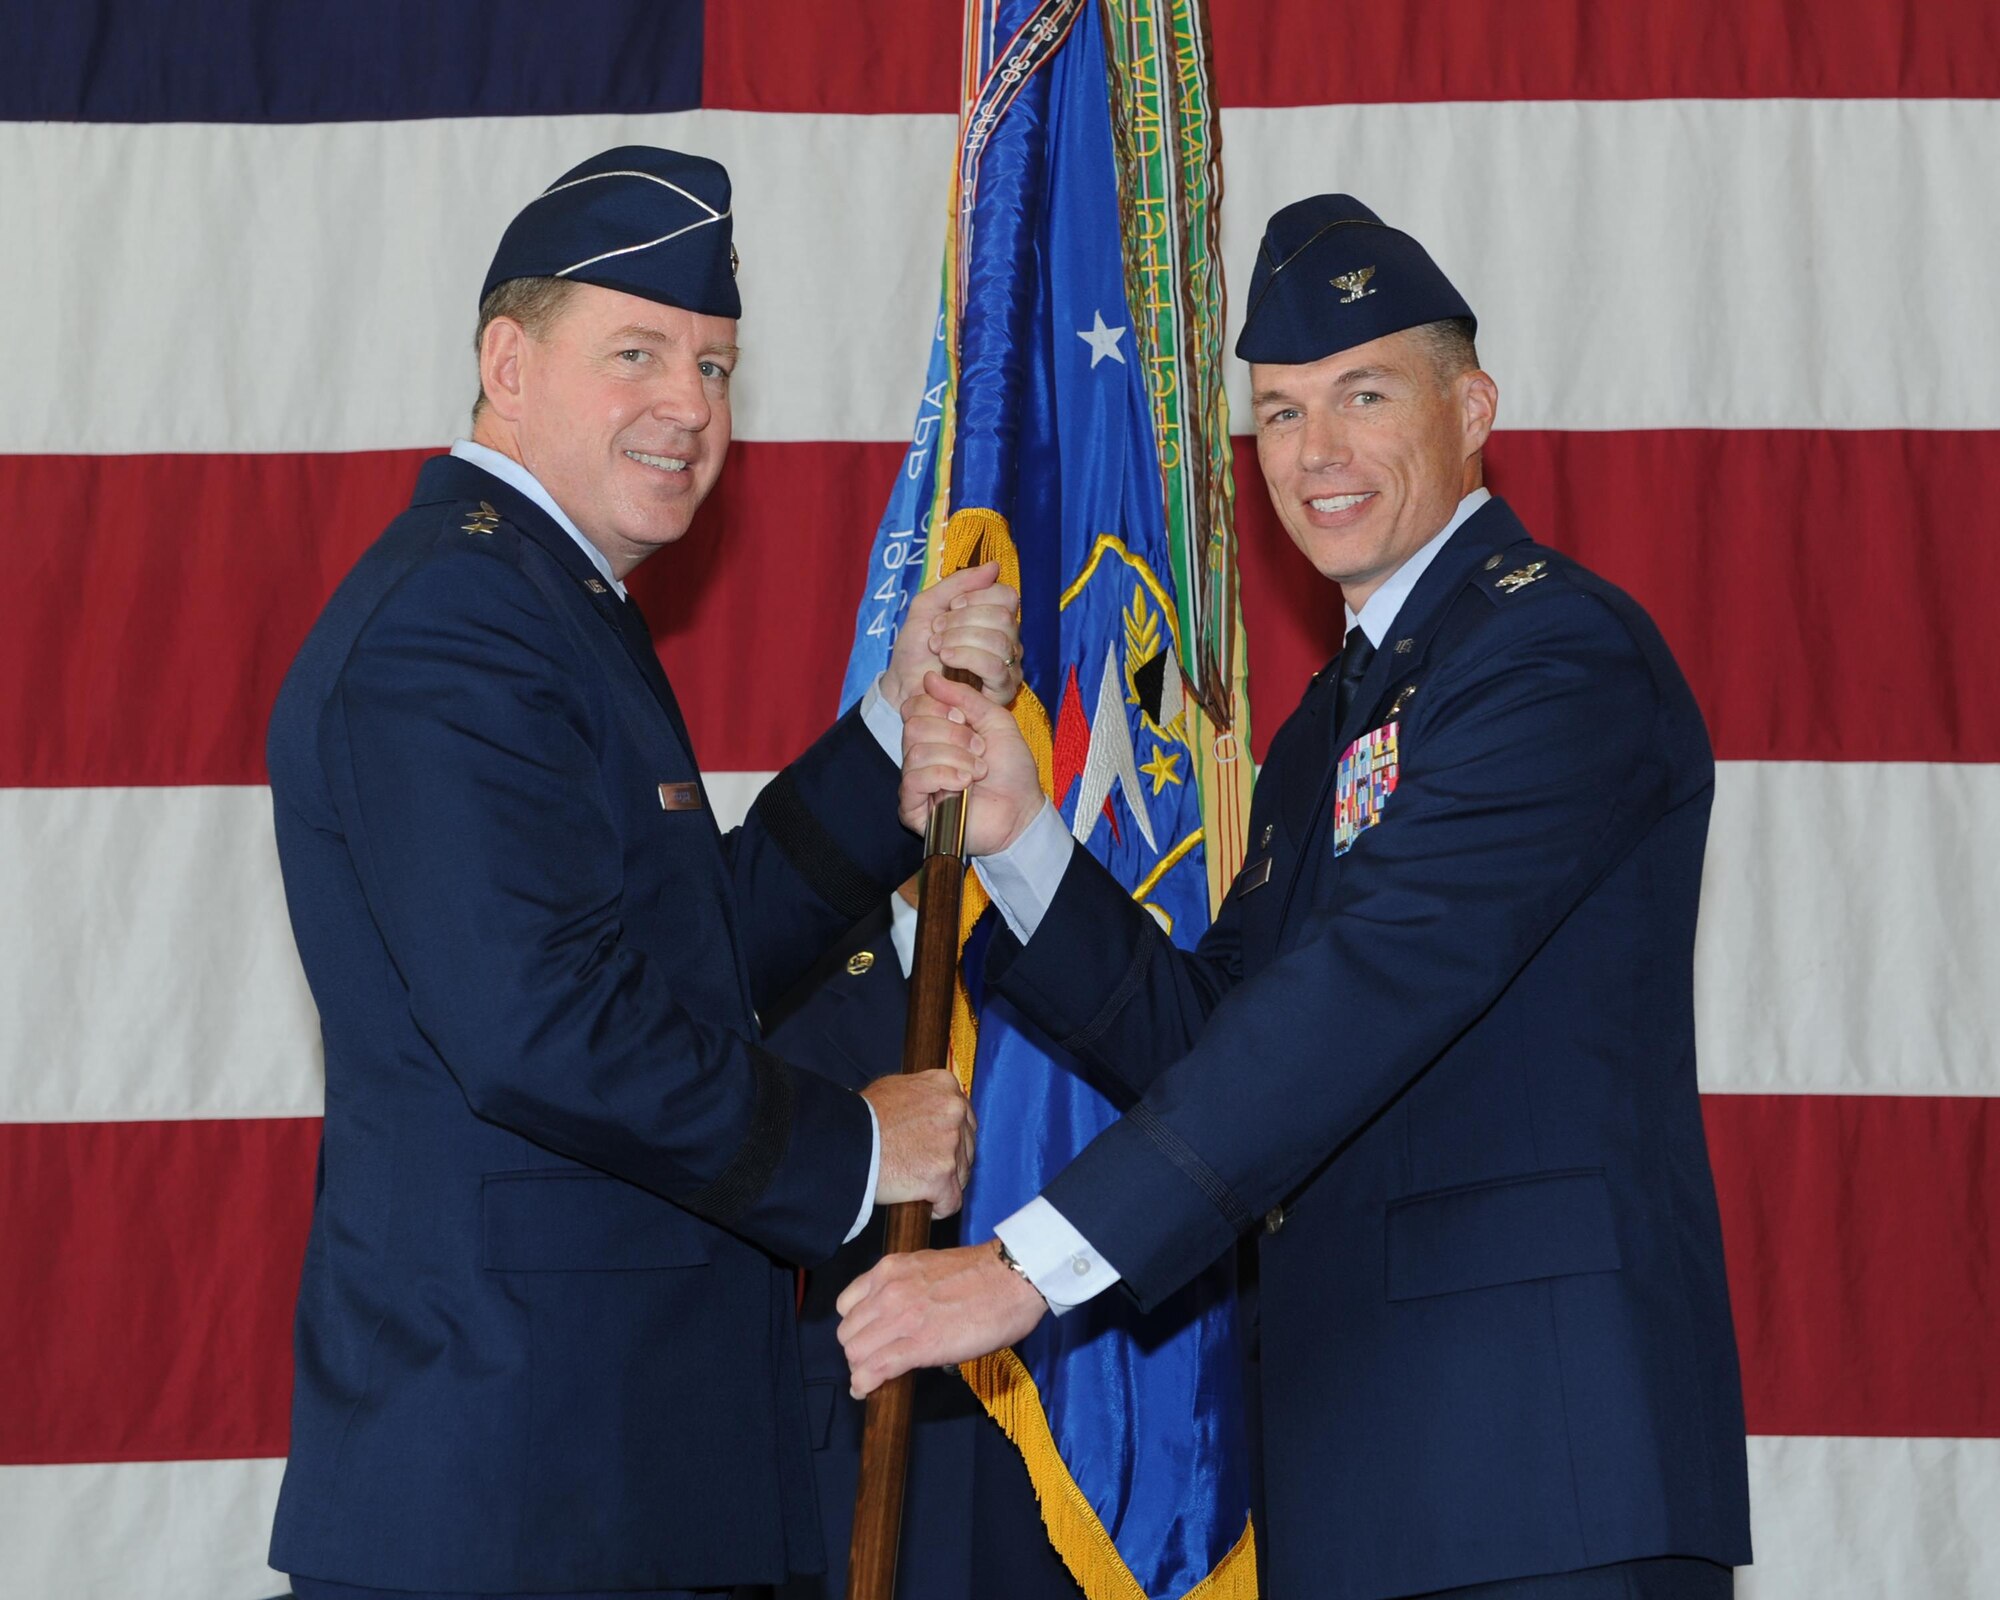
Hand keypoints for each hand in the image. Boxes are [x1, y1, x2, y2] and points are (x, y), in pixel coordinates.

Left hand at [837, 1242, 1049, 1397]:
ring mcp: (901, 1317)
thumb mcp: (929, 1268)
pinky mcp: (919, 1345)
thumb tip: (898, 1315)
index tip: (867, 1340)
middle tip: (875, 1362)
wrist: (1013, 1278)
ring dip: (861, 1369)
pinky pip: (875, 1369)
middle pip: (847, 1333)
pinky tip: (866, 1391)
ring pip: (855, 1353)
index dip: (856, 1328)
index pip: (847, 1306)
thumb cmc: (982, 1274)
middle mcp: (887, 1291)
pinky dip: (865, 1384)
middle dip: (857, 1351)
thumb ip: (905, 1288)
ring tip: (873, 1378)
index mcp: (890, 1270)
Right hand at [861, 1068, 976, 1216]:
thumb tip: (930, 1105)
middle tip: (923, 1169)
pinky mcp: (942, 1176)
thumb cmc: (862, 1117)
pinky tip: (922, 1204)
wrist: (846, 1142)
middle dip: (950, 1161)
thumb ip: (922, 1095)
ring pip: (962, 1175)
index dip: (951, 1137)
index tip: (935, 1148)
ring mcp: (950, 1144)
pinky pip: (952, 1202)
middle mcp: (953, 1111)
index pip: (964, 1117)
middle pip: (967, 1146)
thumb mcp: (893, 1088)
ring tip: (916, 1186)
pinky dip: (939, 1207)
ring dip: (944, 1185)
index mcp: (944, 1086)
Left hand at [878, 562, 1022, 711]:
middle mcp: (1008, 641)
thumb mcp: (929, 605)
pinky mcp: (1003, 691)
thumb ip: (958, 584)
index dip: (977, 597)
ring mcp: (1009, 666)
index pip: (1007, 596)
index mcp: (995, 619)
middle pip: (1003, 616)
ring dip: (960, 639)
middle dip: (962, 620)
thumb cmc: (916, 647)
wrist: (902, 684)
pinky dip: (967, 657)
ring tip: (938, 647)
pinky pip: (996, 667)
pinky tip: (947, 659)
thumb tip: (994, 566)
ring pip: (999, 640)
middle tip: (937, 631)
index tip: (950, 607)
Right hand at [899, 671, 1045, 855]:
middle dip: (952, 734)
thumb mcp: (995, 721)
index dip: (939, 707)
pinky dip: (942, 776)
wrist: (1022, 810)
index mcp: (937, 731)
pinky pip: (912, 780)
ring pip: (915, 752)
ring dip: (955, 757)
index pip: (914, 705)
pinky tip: (964, 784)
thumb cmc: (1012, 769)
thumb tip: (929, 677)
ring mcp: (916, 781)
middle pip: (913, 725)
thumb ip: (965, 697)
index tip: (966, 720)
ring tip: (978, 770)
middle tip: (980, 749)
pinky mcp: (913, 808)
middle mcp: (922, 753)